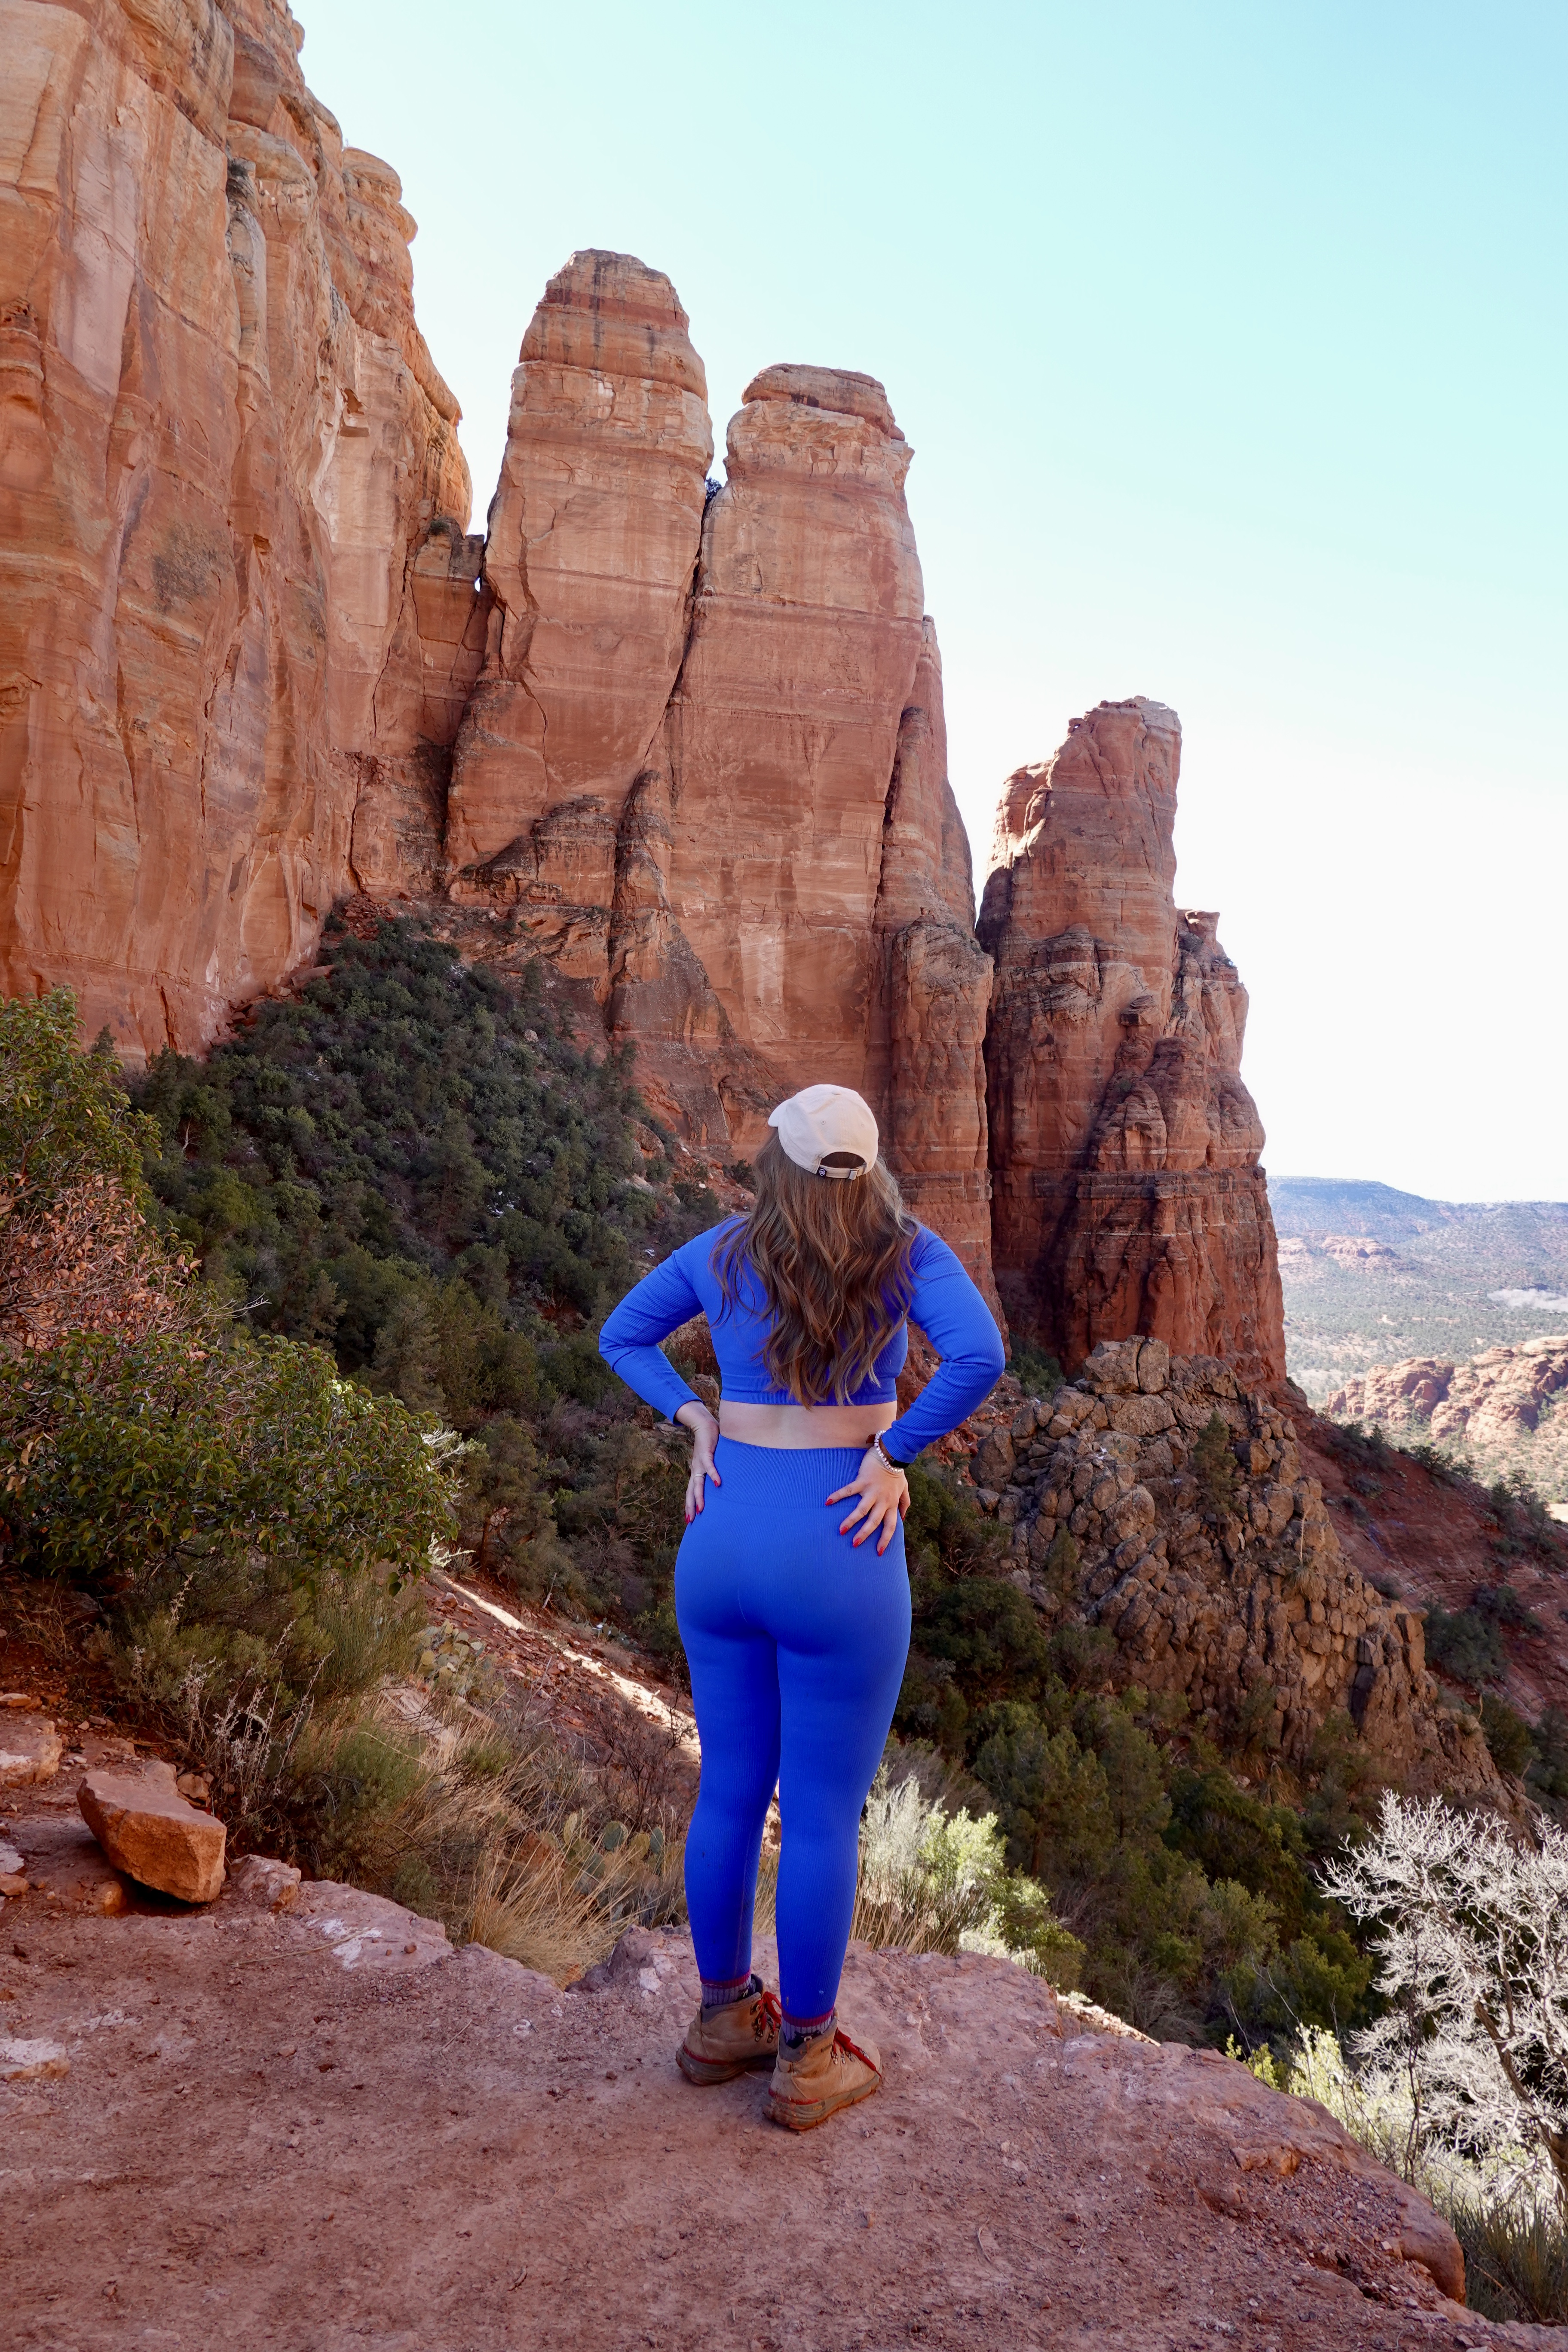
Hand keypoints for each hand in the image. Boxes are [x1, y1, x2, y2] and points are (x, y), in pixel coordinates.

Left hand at [675, 1399, 720, 1523]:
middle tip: (690, 1521)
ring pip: (698, 1482)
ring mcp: (700, 1462)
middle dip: (690, 1506)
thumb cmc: (709, 1443)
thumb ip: (713, 1471)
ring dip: (699, 1496)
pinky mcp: (706, 1453)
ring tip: (700, 1509)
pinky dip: (713, 1475)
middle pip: (691, 1491)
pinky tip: (717, 1484)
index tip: (689, 1519)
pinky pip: (710, 1466)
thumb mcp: (710, 1460)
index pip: (691, 1491)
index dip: (689, 1504)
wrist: (704, 1424)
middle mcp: (695, 1469)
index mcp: (696, 1472)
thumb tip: (720, 1483)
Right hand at [827, 1447, 909, 1554]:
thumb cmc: (897, 1472)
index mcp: (891, 1504)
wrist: (892, 1453)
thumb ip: (905, 1503)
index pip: (890, 1526)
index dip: (885, 1540)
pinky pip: (849, 1490)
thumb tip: (904, 1518)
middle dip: (864, 1535)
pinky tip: (828, 1501)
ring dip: (851, 1521)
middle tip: (854, 1544)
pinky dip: (838, 1495)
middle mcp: (882, 1500)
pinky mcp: (862, 1481)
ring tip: (841, 1530)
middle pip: (873, 1522)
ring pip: (861, 1510)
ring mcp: (871, 1491)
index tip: (878, 1552)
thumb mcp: (904, 1489)